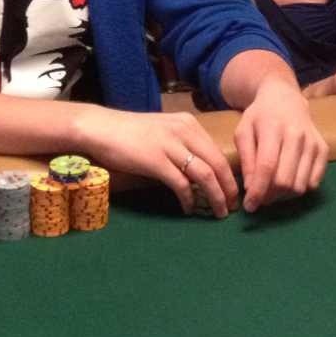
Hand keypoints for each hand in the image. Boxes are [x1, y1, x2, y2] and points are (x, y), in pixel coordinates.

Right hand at [74, 106, 238, 216]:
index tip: (233, 192)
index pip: (218, 152)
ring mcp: (170, 145)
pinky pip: (181, 184)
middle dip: (229, 189)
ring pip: (205, 174)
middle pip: (218, 164)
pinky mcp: (156, 160)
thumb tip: (201, 170)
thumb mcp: (164, 131)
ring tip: (219, 212)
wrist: (101, 127)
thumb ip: (182, 145)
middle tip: (233, 207)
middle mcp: (184, 131)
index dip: (230, 175)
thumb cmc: (130, 132)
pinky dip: (189, 199)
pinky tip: (188, 209)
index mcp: (188, 124)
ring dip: (216, 196)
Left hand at [235, 76, 328, 211]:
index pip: (267, 166)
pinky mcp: (324, 149)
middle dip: (269, 196)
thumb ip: (246, 159)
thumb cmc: (260, 116)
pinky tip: (288, 179)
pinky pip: (314, 182)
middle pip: (285, 180)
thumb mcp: (243, 131)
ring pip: (300, 185)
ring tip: (272, 188)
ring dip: (284, 195)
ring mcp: (313, 142)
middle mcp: (296, 134)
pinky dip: (300, 188)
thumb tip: (250, 189)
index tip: (250, 206)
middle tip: (259, 197)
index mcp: (272, 127)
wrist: (285, 98)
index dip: (258, 190)